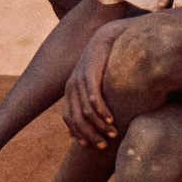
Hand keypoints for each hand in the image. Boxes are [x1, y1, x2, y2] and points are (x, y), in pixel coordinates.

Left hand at [62, 16, 132, 147]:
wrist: (108, 36)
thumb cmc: (105, 61)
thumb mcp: (94, 81)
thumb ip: (90, 99)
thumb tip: (95, 117)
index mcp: (69, 90)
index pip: (69, 118)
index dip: (78, 133)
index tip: (90, 146)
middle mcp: (71, 86)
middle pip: (77, 119)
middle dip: (90, 134)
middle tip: (104, 144)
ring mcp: (79, 80)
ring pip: (86, 112)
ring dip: (99, 126)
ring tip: (112, 133)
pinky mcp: (90, 74)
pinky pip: (94, 98)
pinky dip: (102, 112)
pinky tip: (111, 119)